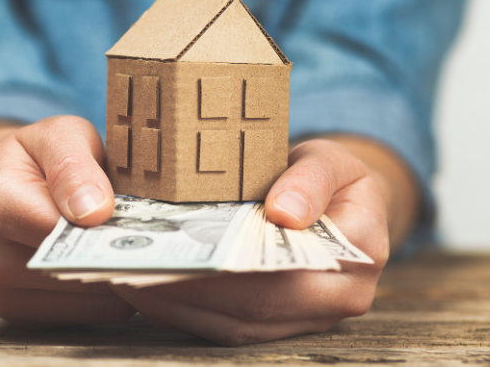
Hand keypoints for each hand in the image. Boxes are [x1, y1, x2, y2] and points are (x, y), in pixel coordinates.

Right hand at [0, 116, 134, 323]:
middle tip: (150, 238)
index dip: (108, 229)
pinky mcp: (14, 313)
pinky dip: (104, 297)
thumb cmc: (39, 156)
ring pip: (84, 304)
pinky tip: (111, 266)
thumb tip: (95, 212)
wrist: (3, 182)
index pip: (63, 235)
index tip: (143, 222)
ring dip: (115, 280)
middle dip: (117, 256)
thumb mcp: (59, 137)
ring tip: (130, 248)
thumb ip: (75, 167)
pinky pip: (80, 317)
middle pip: (74, 273)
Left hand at [110, 139, 391, 345]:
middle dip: (191, 288)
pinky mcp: (278, 326)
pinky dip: (184, 311)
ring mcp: (308, 320)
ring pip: (236, 326)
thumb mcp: (329, 160)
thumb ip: (312, 179)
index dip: (232, 266)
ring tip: (130, 276)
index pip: (290, 269)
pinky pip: (227, 328)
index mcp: (358, 254)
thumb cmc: (328, 178)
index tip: (181, 247)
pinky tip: (148, 288)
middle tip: (137, 265)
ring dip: (178, 305)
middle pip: (257, 305)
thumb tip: (284, 215)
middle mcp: (339, 299)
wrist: (341, 206)